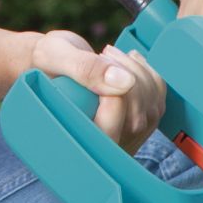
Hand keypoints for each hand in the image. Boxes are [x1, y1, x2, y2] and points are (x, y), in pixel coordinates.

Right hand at [21, 28, 167, 152]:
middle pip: (136, 119)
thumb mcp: (54, 56)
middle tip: (105, 52)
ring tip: (112, 55)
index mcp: (75, 139)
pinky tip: (131, 61)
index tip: (102, 58)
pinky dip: (150, 75)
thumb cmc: (45, 63)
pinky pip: (158, 102)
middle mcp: (101, 149)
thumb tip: (126, 83)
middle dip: (129, 76)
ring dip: (140, 72)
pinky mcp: (136, 125)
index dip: (113, 91)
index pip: (111, 127)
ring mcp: (122, 140)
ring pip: (152, 110)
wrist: (50, 66)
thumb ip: (85, 69)